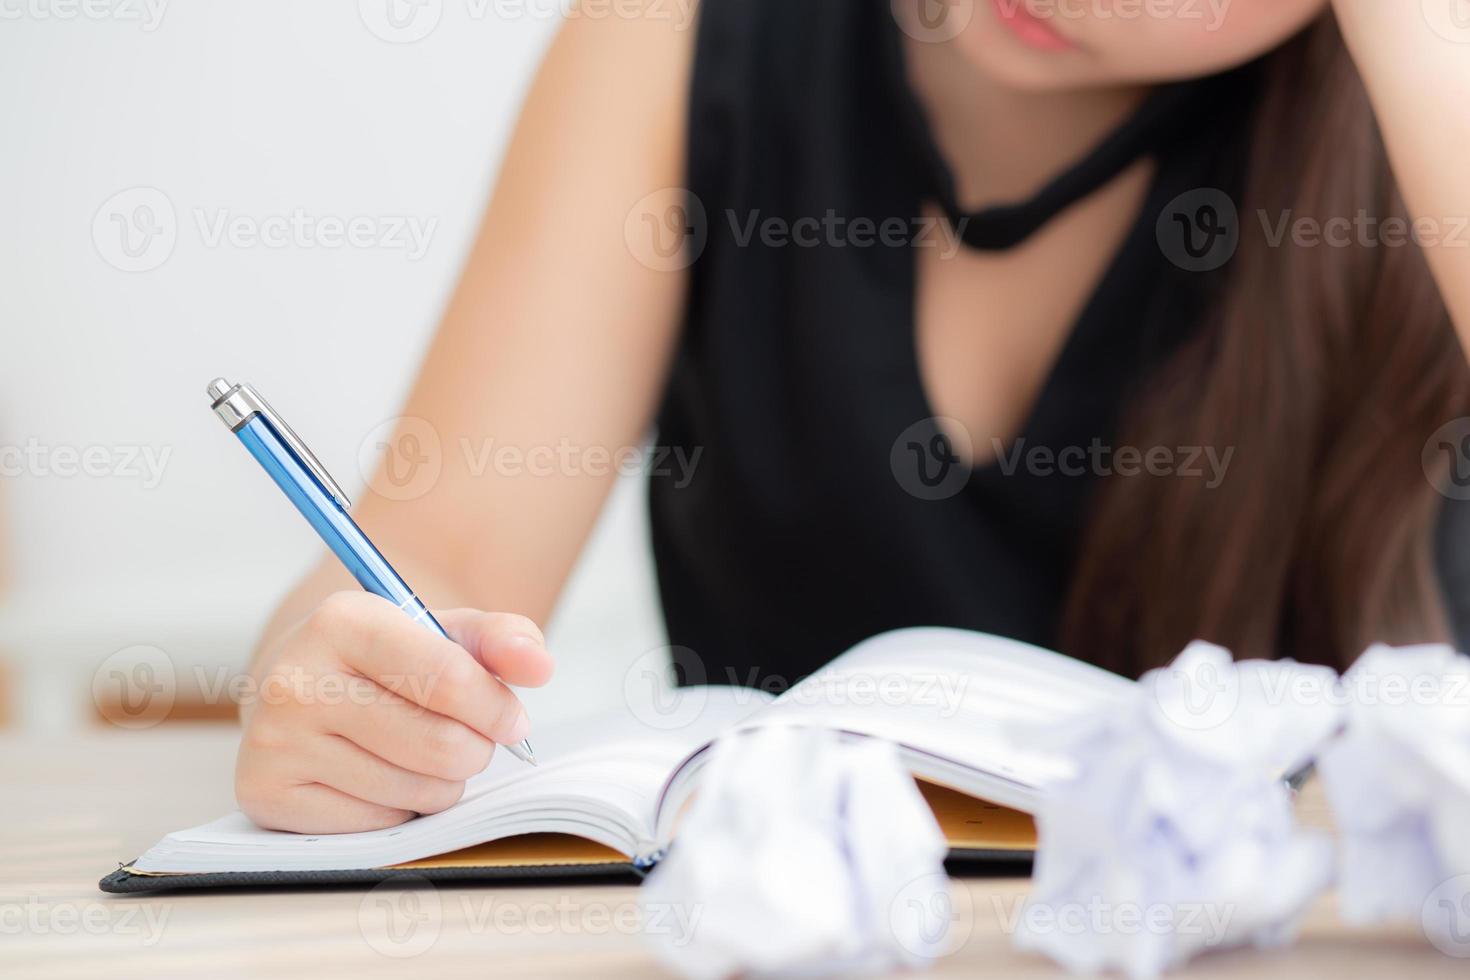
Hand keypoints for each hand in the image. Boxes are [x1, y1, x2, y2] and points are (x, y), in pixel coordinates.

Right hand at [234, 592, 553, 833]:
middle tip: (466, 737)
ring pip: (415, 790)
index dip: (496, 708)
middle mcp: (295, 680)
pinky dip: (399, 805)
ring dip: (441, 781)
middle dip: (475, 748)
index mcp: (341, 621)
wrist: (302, 681)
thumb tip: (539, 666)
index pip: (447, 678)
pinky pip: (380, 823)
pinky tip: (377, 774)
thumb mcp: (444, 630)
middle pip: (439, 744)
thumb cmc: (387, 657)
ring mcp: (274, 742)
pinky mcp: (266, 795)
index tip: (513, 719)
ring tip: (417, 750)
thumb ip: (503, 639)